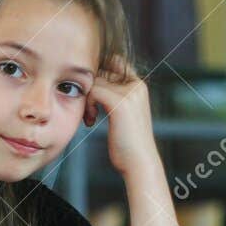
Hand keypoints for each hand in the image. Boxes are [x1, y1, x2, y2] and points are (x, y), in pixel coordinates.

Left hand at [83, 53, 160, 178]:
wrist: (139, 162)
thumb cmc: (127, 144)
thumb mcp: (122, 115)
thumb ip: (114, 98)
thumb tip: (93, 86)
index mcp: (139, 86)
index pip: (115, 63)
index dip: (98, 75)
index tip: (90, 96)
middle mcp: (136, 85)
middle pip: (101, 71)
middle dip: (89, 89)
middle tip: (88, 110)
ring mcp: (129, 92)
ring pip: (95, 81)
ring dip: (87, 99)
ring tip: (90, 117)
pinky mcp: (120, 103)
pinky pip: (93, 91)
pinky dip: (87, 106)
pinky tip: (91, 122)